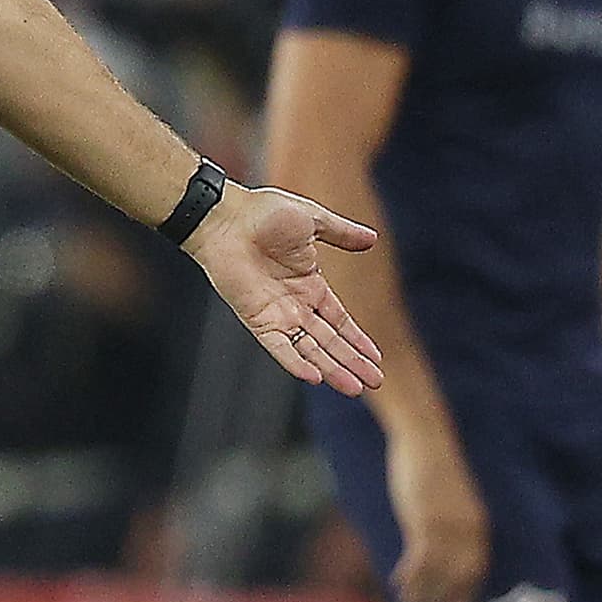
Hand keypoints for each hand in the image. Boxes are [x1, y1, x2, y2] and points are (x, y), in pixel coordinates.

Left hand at [187, 184, 383, 394]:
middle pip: (329, 341)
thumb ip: (342, 234)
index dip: (357, 340)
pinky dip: (295, 362)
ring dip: (332, 369)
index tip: (376, 359)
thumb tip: (373, 239)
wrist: (225, 217)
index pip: (339, 320)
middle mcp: (295, 304)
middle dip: (352, 362)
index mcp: (310, 283)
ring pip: (309, 349)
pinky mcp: (257, 318)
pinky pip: (278, 346)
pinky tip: (314, 377)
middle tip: (374, 383)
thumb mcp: (313, 220)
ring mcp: (277, 314)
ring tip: (354, 388)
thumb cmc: (263, 213)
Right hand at [387, 427, 489, 601]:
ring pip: (436, 572)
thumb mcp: (452, 499)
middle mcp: (467, 529)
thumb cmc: (437, 466)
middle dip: (445, 599)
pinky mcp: (424, 521)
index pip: (478, 567)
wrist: (426, 440)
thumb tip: (443, 546)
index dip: (467, 592)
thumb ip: (454, 523)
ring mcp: (446, 527)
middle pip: (459, 576)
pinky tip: (397, 584)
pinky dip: (409, 576)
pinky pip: (418, 560)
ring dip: (422, 594)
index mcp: (478, 523)